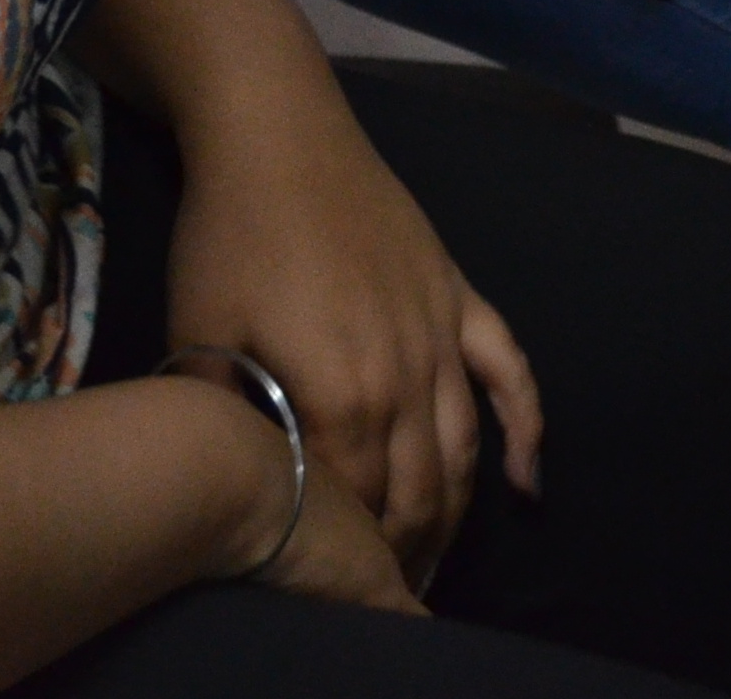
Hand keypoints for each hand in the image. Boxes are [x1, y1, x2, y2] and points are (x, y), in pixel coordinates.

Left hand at [163, 101, 542, 585]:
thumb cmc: (229, 237)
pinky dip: (527, 431)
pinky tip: (529, 482)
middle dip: (404, 554)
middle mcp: (408, 378)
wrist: (279, 136)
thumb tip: (245, 481)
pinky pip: (510, 373)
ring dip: (454, 517)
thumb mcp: (201, 339)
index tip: (333, 587)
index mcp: (343, 398)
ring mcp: (443, 336)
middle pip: (419, 493)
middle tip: (384, 595)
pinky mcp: (459, 297)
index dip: (348, 555)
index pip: (358, 508)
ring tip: (433, 565)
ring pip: (464, 451)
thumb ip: (231, 422)